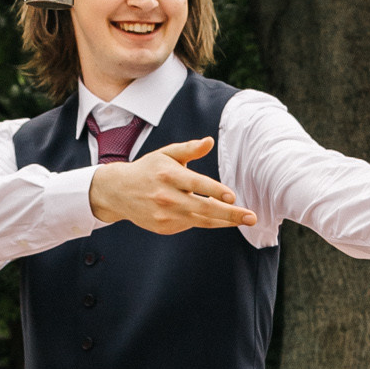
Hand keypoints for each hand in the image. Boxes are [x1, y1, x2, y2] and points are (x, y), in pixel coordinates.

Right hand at [88, 137, 255, 236]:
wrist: (118, 192)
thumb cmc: (149, 169)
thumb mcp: (166, 154)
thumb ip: (189, 149)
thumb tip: (210, 141)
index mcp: (169, 175)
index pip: (197, 184)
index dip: (215, 191)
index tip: (233, 196)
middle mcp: (167, 197)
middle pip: (203, 208)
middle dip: (230, 214)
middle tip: (251, 217)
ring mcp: (165, 215)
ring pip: (201, 220)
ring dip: (225, 221)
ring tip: (244, 220)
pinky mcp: (164, 227)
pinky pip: (191, 224)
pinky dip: (207, 221)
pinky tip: (220, 218)